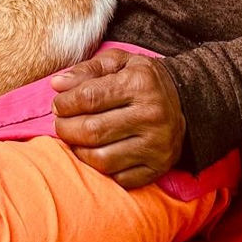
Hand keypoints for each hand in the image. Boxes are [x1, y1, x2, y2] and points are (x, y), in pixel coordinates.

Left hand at [51, 49, 185, 188]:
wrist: (184, 101)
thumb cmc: (141, 79)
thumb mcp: (118, 62)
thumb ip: (86, 70)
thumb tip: (57, 84)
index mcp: (140, 84)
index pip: (89, 97)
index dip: (65, 103)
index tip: (58, 104)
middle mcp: (151, 115)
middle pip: (92, 130)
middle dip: (66, 128)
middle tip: (60, 123)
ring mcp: (157, 145)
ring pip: (102, 159)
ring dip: (79, 150)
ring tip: (75, 138)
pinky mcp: (159, 168)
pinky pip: (118, 178)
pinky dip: (100, 169)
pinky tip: (96, 152)